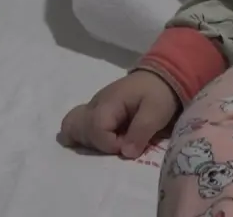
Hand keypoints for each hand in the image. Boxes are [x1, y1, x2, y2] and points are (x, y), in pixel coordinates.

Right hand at [59, 70, 179, 158]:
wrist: (160, 77)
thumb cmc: (159, 94)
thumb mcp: (157, 111)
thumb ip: (141, 131)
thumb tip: (126, 153)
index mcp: (109, 103)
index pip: (95, 129)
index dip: (110, 144)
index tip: (129, 146)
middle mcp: (94, 105)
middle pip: (78, 130)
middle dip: (98, 145)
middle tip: (119, 144)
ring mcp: (92, 108)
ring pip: (72, 128)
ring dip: (88, 142)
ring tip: (111, 143)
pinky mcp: (94, 113)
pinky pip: (77, 126)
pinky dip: (84, 137)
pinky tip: (101, 142)